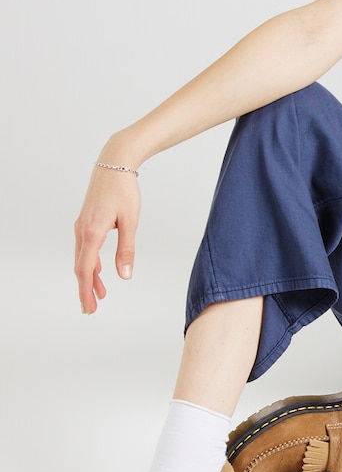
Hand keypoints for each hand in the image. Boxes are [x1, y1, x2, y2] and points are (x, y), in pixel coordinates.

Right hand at [74, 164, 141, 313]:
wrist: (115, 163)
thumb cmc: (124, 190)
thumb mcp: (130, 221)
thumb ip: (126, 250)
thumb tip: (124, 276)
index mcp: (92, 232)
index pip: (85, 269)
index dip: (86, 291)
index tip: (89, 308)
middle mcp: (82, 230)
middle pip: (80, 267)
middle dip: (86, 289)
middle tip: (91, 309)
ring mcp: (82, 225)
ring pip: (82, 258)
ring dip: (89, 277)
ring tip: (99, 294)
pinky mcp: (86, 220)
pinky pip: (84, 247)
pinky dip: (90, 262)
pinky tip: (98, 270)